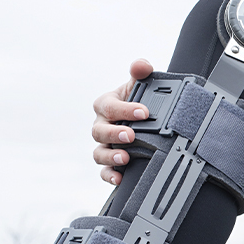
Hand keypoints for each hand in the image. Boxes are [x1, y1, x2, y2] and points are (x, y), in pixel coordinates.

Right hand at [91, 59, 152, 184]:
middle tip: (131, 135)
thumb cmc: (138, 100)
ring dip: (110, 156)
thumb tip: (141, 65)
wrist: (145, 119)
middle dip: (114, 134)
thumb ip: (141, 72)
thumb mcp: (140, 85)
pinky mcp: (110, 162)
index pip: (110, 106)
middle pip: (99, 131)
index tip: (144, 112)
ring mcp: (104, 145)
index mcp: (106, 105)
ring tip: (125, 158)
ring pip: (99, 153)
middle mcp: (102, 125)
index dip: (125, 109)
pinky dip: (109, 175)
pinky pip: (104, 171)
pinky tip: (120, 178)